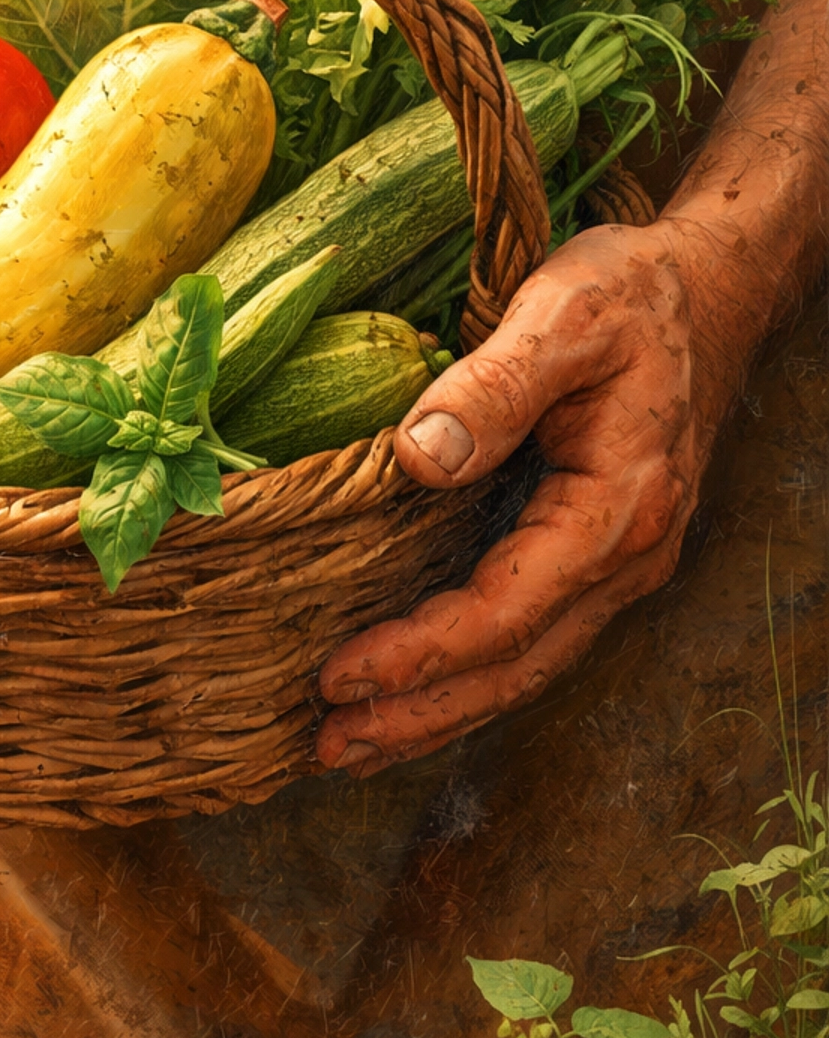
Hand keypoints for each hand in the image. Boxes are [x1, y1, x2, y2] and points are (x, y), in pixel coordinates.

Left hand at [313, 220, 728, 776]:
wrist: (713, 288)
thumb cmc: (635, 294)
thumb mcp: (564, 314)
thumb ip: (493, 383)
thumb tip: (418, 455)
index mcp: (616, 511)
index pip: (504, 614)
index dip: (418, 654)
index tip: (336, 675)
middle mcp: (625, 558)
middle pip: (514, 669)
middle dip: (417, 717)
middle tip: (323, 749)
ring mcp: (615, 564)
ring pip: (523, 667)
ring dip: (437, 712)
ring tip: (349, 745)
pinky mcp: (596, 554)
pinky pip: (528, 636)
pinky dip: (464, 675)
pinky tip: (409, 690)